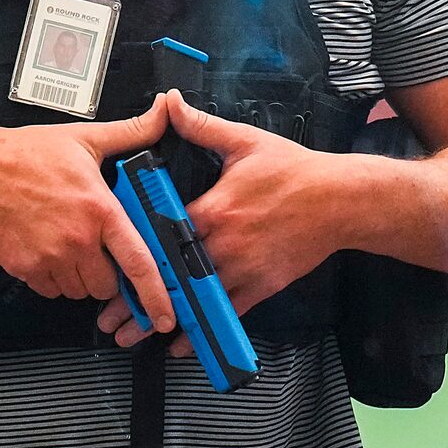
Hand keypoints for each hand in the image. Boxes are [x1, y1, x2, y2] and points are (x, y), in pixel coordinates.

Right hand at [0, 96, 177, 337]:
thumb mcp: (84, 138)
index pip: (138, 262)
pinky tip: (47, 251)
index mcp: (100, 210)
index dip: (157, 295)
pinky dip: (54, 279)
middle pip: (108, 285)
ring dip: (80, 278)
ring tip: (68, 244)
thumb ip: (131, 131)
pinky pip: (52, 291)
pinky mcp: (28, 269)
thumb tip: (165, 109)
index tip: (166, 316)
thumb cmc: (27, 154)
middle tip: (96, 249)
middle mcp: (79, 240)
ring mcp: (51, 258)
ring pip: (80, 291)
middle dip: (108, 275)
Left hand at [91, 94, 357, 345]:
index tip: (108, 262)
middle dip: (136, 296)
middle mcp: (224, 244)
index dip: (133, 248)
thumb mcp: (245, 141)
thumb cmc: (294, 170)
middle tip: (107, 316)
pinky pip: (225, 314)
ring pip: (194, 300)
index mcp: (214, 208)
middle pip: (171, 274)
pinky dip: (202, 332)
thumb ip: (201, 127)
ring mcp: (243, 269)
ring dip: (161, 320)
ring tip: (131, 337)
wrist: (341, 200)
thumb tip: (170, 103)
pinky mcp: (261, 287)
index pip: (162, 232)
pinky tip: (179, 345)